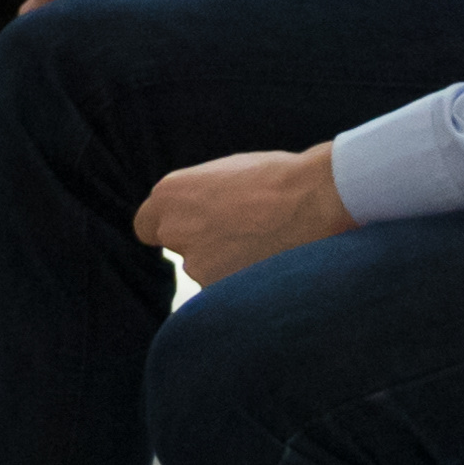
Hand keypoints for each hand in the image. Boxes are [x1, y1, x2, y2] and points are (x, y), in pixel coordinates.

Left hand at [131, 144, 352, 293]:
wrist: (317, 199)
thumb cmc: (279, 178)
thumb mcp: (225, 173)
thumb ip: (199, 197)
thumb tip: (196, 214)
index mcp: (169, 193)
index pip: (146, 227)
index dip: (169, 229)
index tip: (191, 229)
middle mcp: (175, 229)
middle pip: (179, 249)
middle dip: (202, 246)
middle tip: (239, 235)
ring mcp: (198, 264)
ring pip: (207, 272)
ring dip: (228, 265)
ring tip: (266, 245)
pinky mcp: (223, 291)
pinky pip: (229, 291)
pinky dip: (245, 284)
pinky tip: (271, 264)